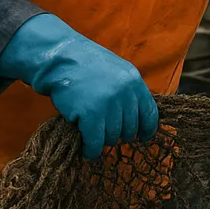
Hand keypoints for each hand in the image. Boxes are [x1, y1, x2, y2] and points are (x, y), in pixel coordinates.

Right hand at [0, 14, 159, 158]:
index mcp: (134, 81)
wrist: (59, 58)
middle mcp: (125, 93)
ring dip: (103, 141)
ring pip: (113, 137)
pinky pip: (95, 142)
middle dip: (118, 135)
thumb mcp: (117, 71)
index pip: (149, 113)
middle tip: (106, 133)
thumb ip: (128, 91)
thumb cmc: (86, 64)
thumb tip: (138, 117)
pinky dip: (91, 150)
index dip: (147, 129)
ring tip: (92, 135)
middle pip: (130, 128)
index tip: (142, 138)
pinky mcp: (90, 114)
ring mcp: (108, 104)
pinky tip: (87, 150)